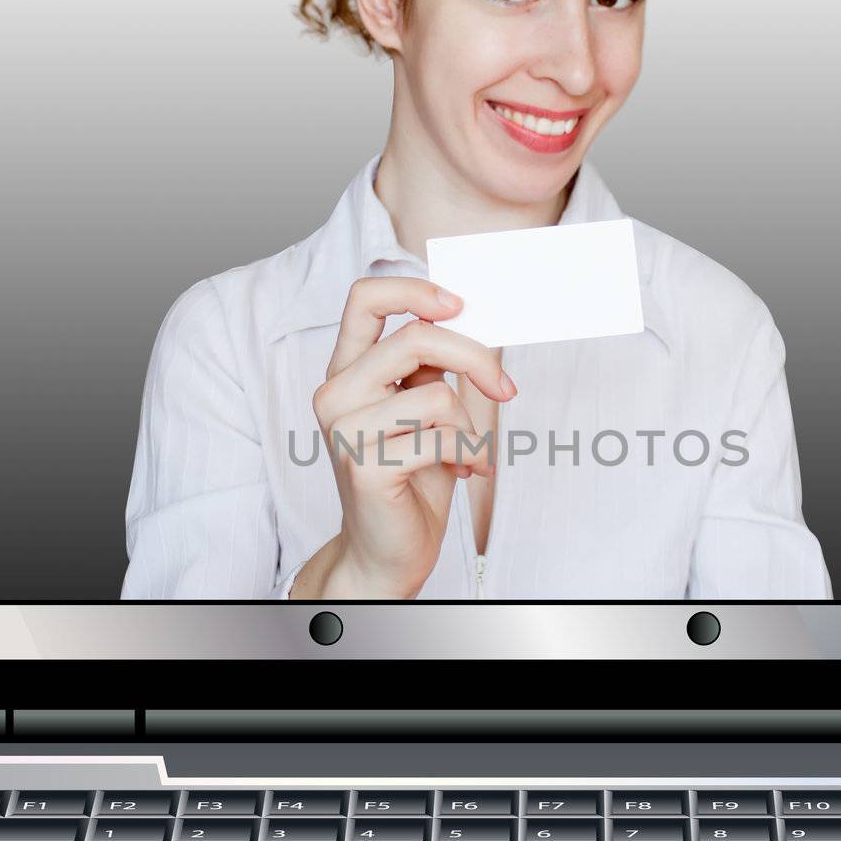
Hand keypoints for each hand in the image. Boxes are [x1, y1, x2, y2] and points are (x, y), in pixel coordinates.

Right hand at [291, 277, 514, 599]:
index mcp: (347, 370)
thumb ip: (431, 366)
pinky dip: (470, 455)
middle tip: (504, 388)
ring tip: (468, 453)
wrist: (387, 551)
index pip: (364, 298)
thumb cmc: (411, 479)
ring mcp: (345, 429)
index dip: (415, 290)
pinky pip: (440, 438)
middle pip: (416, 338)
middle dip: (475, 359)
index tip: (459, 306)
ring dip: (470, 427)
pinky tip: (467, 472)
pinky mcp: (364, 466)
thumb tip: (471, 319)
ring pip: (436, 394)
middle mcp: (336, 393)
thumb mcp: (423, 409)